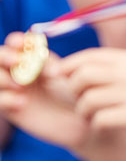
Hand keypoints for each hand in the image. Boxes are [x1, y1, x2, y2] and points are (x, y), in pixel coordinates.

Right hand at [0, 34, 89, 149]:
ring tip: (22, 86)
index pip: (16, 43)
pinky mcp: (12, 109)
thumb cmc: (79, 93)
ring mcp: (14, 90)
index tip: (24, 43)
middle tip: (17, 61)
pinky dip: (6, 99)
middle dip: (5, 56)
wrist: (82, 119)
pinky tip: (22, 102)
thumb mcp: (67, 74)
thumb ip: (51, 62)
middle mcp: (20, 72)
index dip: (17, 41)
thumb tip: (40, 56)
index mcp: (34, 58)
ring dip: (3, 78)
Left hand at [59, 48, 125, 149]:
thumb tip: (56, 68)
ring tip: (92, 115)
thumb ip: (100, 69)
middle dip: (73, 91)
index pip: (89, 57)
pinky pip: (100, 119)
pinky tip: (104, 125)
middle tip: (81, 101)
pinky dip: (96, 125)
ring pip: (88, 100)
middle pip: (83, 76)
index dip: (67, 67)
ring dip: (83, 112)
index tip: (58, 78)